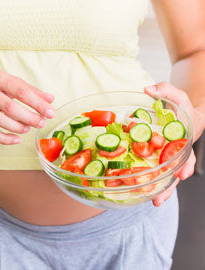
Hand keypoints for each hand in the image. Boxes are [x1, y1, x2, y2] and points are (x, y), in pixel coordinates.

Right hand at [0, 68, 54, 144]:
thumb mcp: (8, 79)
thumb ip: (30, 90)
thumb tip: (50, 100)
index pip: (20, 91)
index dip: (37, 103)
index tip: (50, 112)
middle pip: (9, 107)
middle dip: (28, 117)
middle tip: (41, 123)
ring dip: (16, 127)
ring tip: (28, 128)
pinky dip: (4, 138)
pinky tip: (16, 139)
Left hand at [144, 82, 203, 206]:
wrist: (179, 112)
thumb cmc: (181, 106)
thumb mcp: (176, 96)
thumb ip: (166, 90)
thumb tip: (148, 89)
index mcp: (185, 141)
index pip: (187, 155)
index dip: (185, 164)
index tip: (183, 174)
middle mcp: (176, 153)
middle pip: (174, 173)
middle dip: (169, 187)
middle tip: (159, 200)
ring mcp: (165, 158)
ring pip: (163, 177)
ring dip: (157, 190)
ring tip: (150, 203)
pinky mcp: (154, 159)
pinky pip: (149, 170)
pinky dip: (144, 180)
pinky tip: (133, 189)